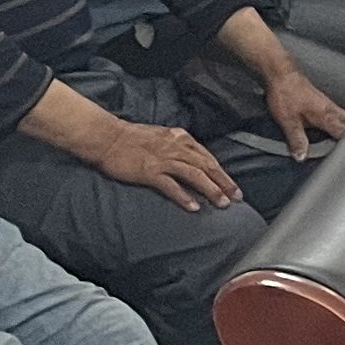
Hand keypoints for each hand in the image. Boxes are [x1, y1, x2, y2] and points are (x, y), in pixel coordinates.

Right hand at [91, 112, 239, 210]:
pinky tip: (194, 207)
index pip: (208, 158)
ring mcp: (163, 159)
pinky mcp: (149, 171)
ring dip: (210, 190)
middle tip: (237, 198)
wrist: (107, 137)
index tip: (233, 187)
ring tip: (222, 204)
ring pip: (194, 175)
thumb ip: (178, 146)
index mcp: (181, 139)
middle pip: (207, 167)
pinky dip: (184, 196)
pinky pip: (171, 186)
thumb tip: (192, 159)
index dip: (222, 173)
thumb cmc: (132, 138)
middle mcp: (176, 147)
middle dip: (224, 183)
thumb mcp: (162, 136)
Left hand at [265, 62, 344, 159]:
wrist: (281, 74)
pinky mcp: (323, 102)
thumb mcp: (288, 121)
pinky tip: (340, 126)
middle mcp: (332, 109)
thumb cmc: (285, 93)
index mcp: (327, 115)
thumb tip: (302, 156)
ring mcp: (329, 104)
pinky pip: (341, 113)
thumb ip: (297, 140)